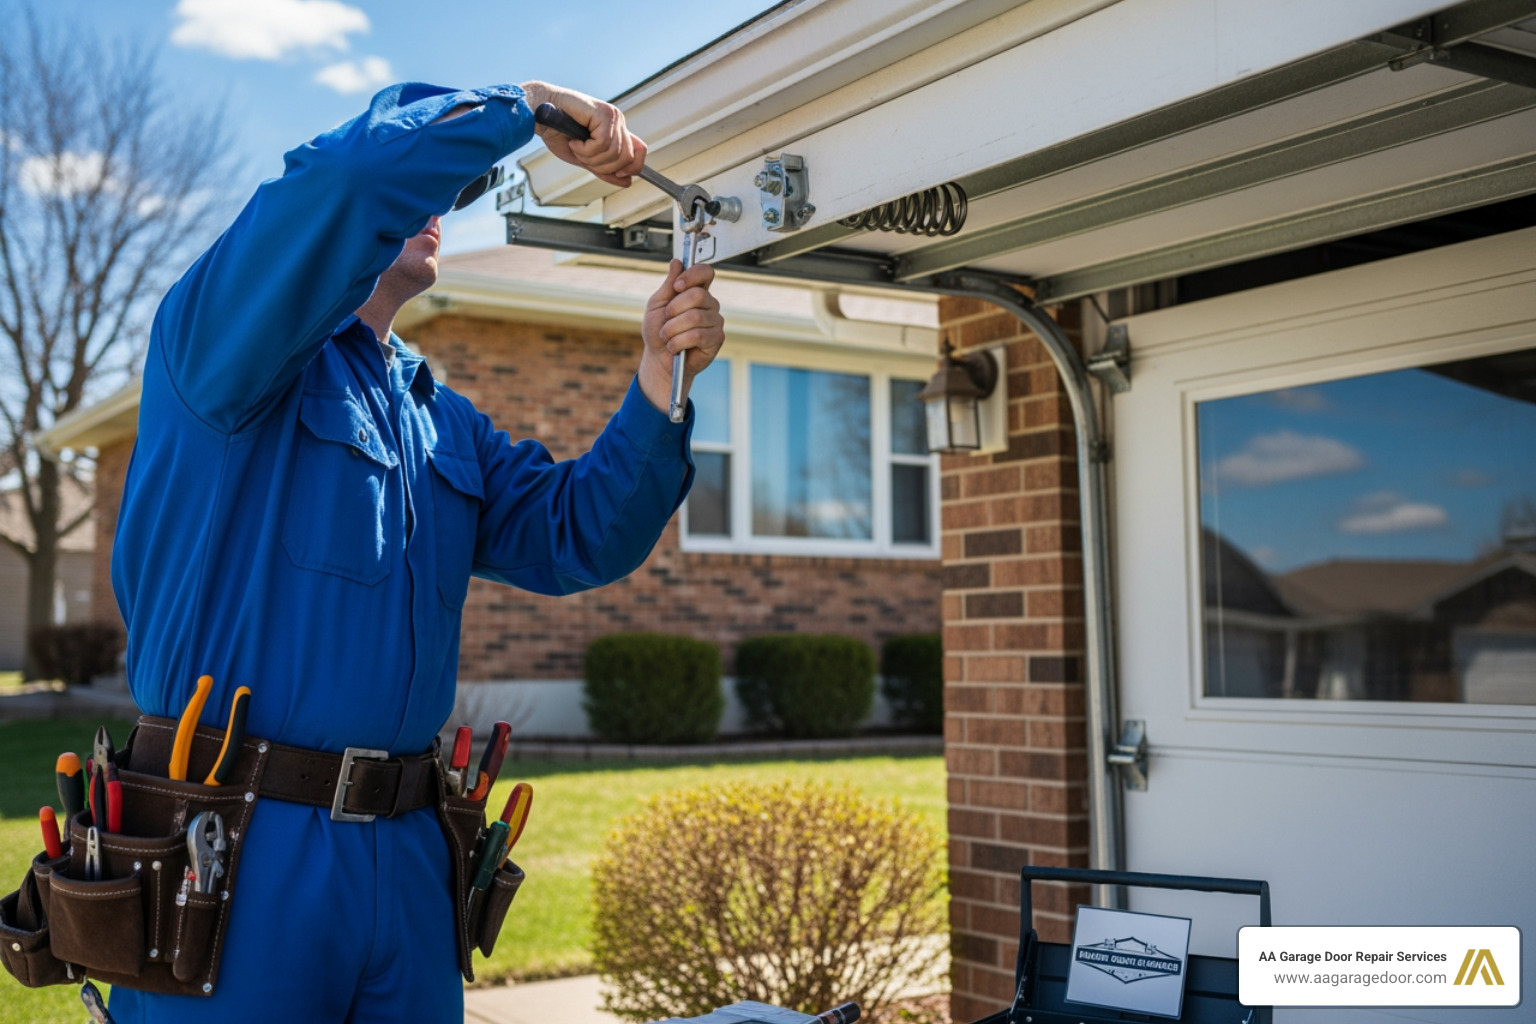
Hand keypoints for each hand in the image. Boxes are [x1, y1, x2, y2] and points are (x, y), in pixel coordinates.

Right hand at [521, 81, 645, 186]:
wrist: (540, 116)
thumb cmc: (558, 133)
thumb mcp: (585, 159)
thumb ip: (605, 169)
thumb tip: (627, 182)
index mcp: (616, 131)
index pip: (640, 151)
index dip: (633, 168)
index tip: (617, 174)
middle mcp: (618, 121)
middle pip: (626, 157)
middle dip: (603, 166)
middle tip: (583, 157)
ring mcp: (612, 116)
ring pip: (614, 152)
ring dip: (591, 157)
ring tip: (577, 147)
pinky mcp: (603, 113)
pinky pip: (603, 143)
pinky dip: (586, 148)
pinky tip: (575, 141)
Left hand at [638, 260, 723, 414]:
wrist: (659, 359)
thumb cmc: (658, 332)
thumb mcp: (656, 305)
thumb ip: (668, 285)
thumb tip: (676, 262)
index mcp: (696, 291)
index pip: (705, 272)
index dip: (693, 275)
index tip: (677, 285)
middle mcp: (709, 304)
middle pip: (698, 295)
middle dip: (674, 309)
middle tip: (666, 320)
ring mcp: (715, 321)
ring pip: (695, 317)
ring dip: (673, 329)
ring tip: (667, 337)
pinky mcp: (717, 339)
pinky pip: (698, 335)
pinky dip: (679, 342)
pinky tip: (675, 347)